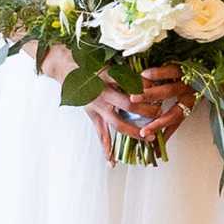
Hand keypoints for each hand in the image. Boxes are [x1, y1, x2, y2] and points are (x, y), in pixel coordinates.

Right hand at [42, 47, 185, 156]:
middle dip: (145, 111)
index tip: (158, 92)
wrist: (64, 67)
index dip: (146, 90)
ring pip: (117, 124)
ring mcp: (96, 107)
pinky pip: (101, 134)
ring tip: (148, 139)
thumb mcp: (108, 62)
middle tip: (158, 113)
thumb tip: (147, 81)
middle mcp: (102, 95)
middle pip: (128, 105)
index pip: (131, 85)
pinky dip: (106, 148)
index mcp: (107, 79)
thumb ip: (126, 73)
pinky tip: (112, 162)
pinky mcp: (92, 115)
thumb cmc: (88, 61)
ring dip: (134, 132)